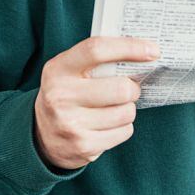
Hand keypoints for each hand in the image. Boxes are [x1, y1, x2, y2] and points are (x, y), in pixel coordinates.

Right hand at [34, 36, 159, 170]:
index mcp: (58, 69)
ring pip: (126, 112)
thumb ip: (96, 61)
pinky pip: (124, 132)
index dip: (128, 47)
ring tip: (113, 109)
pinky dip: (122, 127)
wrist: (41, 136)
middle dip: (133, 88)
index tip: (152, 51)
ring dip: (127, 109)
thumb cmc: (66, 95)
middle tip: (130, 89)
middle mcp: (61, 96)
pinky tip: (107, 125)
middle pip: (120, 88)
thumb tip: (142, 52)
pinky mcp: (83, 146)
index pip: (96, 50)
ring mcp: (71, 123)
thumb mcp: (68, 72)